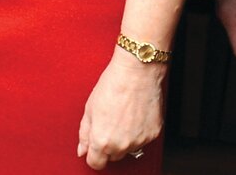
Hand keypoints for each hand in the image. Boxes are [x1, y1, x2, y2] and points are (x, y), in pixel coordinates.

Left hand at [76, 51, 165, 168]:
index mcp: (102, 140)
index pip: (95, 163)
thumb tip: (82, 149)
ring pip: (128, 149)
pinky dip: (139, 132)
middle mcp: (121, 145)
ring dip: (124, 139)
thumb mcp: (90, 108)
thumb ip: (84, 133)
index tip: (94, 147)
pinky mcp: (153, 134)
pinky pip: (142, 140)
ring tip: (123, 116)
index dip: (93, 154)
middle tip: (109, 123)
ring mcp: (138, 141)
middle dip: (109, 144)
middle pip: (112, 157)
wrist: (137, 71)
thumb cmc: (113, 85)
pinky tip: (135, 115)